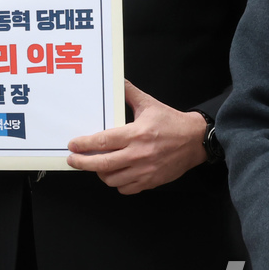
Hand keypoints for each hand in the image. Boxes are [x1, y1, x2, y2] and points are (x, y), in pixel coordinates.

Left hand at [65, 80, 207, 193]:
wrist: (195, 140)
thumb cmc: (172, 122)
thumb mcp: (149, 104)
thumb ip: (129, 93)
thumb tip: (117, 81)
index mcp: (136, 134)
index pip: (103, 141)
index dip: (84, 144)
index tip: (73, 145)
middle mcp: (138, 154)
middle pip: (102, 164)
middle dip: (83, 163)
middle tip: (73, 160)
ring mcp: (144, 170)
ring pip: (112, 179)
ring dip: (100, 173)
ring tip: (97, 165)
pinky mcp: (151, 181)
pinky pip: (126, 189)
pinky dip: (117, 183)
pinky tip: (116, 173)